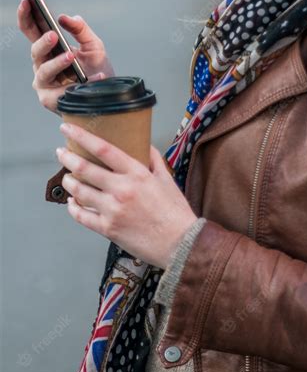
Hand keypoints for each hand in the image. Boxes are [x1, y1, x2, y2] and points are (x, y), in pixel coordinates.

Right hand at [17, 0, 114, 114]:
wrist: (106, 94)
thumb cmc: (96, 68)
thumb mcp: (93, 45)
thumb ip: (80, 29)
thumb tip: (64, 17)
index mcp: (48, 49)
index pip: (32, 30)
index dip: (26, 16)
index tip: (26, 1)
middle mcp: (42, 64)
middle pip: (35, 51)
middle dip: (42, 42)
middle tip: (53, 35)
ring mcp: (44, 83)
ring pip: (44, 71)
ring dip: (58, 62)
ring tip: (71, 55)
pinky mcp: (50, 100)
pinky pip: (61, 91)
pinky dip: (78, 84)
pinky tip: (94, 77)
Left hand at [56, 122, 197, 268]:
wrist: (180, 243)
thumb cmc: (175, 211)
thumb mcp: (167, 179)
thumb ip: (153, 159)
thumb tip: (144, 144)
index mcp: (137, 174)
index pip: (104, 149)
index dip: (83, 137)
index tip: (69, 128)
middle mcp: (122, 189)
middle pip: (85, 169)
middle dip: (68, 158)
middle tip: (61, 152)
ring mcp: (113, 210)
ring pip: (80, 192)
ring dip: (68, 182)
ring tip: (66, 176)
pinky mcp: (108, 229)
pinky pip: (82, 216)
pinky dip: (73, 208)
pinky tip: (72, 202)